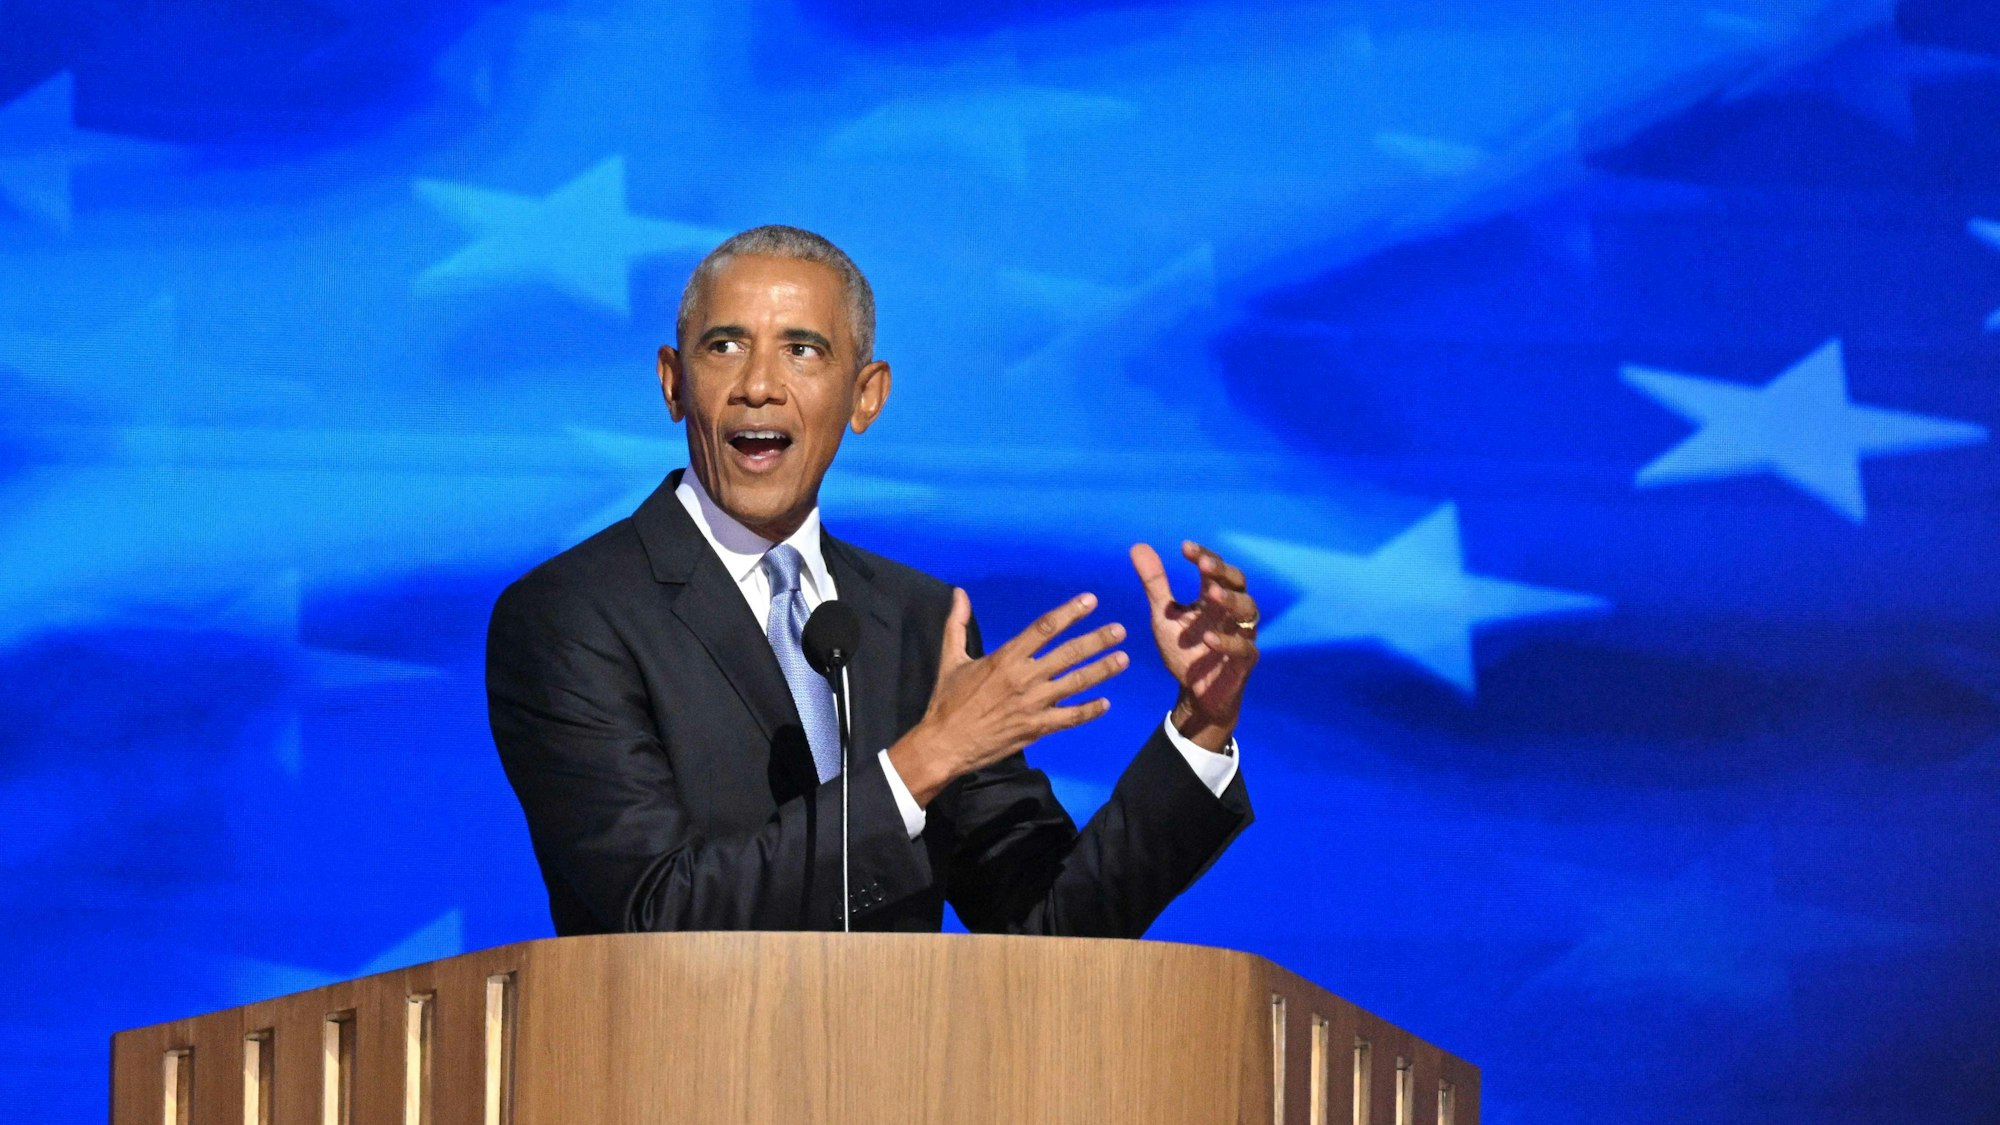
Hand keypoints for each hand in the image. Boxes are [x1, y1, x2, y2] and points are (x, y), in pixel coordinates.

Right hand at [887, 589, 1127, 806]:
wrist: (946, 744)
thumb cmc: (948, 701)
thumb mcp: (950, 659)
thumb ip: (957, 624)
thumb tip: (959, 594)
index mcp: (1005, 658)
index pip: (1044, 628)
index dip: (1070, 612)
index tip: (1090, 601)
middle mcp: (1024, 678)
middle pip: (1068, 653)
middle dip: (1097, 640)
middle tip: (1120, 629)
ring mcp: (1033, 705)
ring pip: (1075, 684)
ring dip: (1102, 670)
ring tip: (1123, 659)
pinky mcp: (1036, 728)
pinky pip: (1070, 718)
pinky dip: (1089, 711)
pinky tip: (1106, 703)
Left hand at [1130, 540, 1259, 752]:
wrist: (1194, 693)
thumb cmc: (1184, 651)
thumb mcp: (1164, 616)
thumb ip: (1155, 584)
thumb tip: (1137, 545)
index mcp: (1212, 598)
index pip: (1214, 569)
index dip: (1203, 555)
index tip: (1184, 547)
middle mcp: (1231, 612)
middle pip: (1238, 583)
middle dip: (1223, 571)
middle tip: (1204, 563)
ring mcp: (1241, 635)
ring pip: (1248, 610)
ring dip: (1230, 600)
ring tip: (1211, 593)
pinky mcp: (1244, 661)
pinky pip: (1244, 648)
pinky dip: (1227, 642)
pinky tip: (1207, 638)